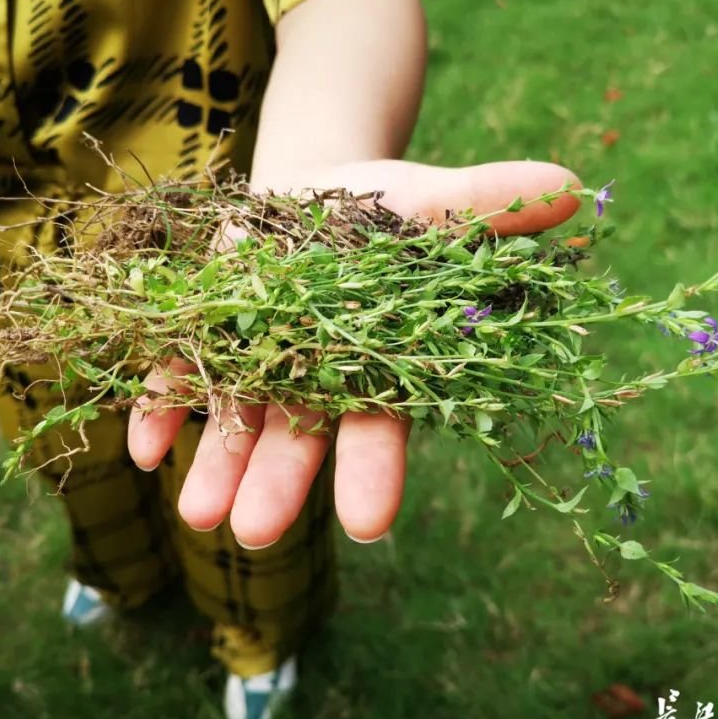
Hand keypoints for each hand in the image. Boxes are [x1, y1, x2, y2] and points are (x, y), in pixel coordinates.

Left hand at [128, 158, 581, 547]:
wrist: (317, 186)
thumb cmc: (390, 203)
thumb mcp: (438, 199)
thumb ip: (493, 206)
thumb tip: (575, 188)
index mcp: (378, 360)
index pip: (382, 422)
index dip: (376, 469)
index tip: (369, 524)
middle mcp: (317, 374)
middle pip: (301, 435)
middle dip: (280, 484)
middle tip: (254, 532)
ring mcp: (260, 357)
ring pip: (239, 420)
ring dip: (216, 466)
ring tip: (195, 515)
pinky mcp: (210, 328)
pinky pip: (181, 374)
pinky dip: (162, 406)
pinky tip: (142, 445)